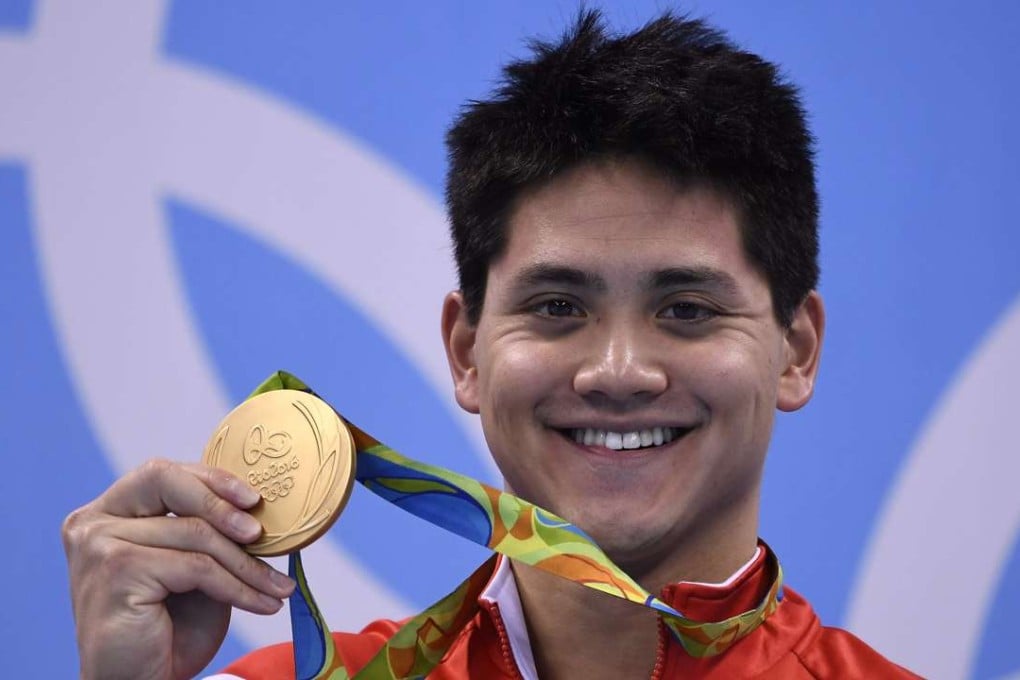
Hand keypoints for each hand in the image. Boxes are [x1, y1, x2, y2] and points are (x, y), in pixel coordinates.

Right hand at [62, 459, 296, 679]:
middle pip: (168, 483)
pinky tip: (262, 603)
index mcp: (108, 511)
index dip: (211, 479)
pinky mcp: (117, 572)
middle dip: (223, 505)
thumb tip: (258, 505)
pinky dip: (238, 586)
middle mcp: (94, 522)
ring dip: (246, 564)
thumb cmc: (168, 626)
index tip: (254, 499)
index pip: (163, 474)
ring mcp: (100, 545)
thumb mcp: (192, 566)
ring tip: (278, 587)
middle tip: (261, 534)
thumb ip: (207, 530)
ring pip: (194, 533)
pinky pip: (196, 567)